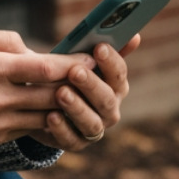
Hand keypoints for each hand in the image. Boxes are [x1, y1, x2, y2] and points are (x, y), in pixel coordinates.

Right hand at [0, 30, 93, 145]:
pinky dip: (45, 119)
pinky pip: (30, 129)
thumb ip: (7, 41)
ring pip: (46, 117)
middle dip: (76, 86)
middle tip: (94, 77)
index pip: (45, 68)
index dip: (73, 64)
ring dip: (64, 106)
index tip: (91, 59)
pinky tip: (53, 109)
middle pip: (53, 95)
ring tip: (78, 94)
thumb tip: (37, 52)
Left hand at [30, 34, 139, 151]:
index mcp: (115, 86)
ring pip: (92, 122)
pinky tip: (50, 116)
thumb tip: (135, 36)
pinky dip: (61, 129)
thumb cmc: (66, 76)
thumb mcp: (77, 59)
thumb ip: (98, 47)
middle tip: (75, 71)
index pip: (119, 74)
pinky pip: (70, 139)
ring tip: (61, 93)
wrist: (44, 105)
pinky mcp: (75, 142)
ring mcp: (94, 128)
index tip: (99, 47)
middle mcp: (109, 109)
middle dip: (91, 85)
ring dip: (77, 107)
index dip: (111, 61)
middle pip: (106, 99)